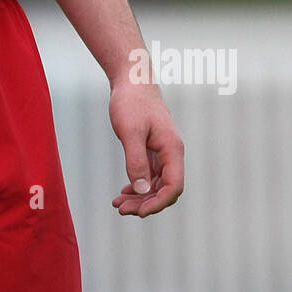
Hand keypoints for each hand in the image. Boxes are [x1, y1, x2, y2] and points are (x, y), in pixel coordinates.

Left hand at [108, 77, 183, 217]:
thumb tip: (141, 190)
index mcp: (172, 149)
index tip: (139, 212)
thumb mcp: (130, 132)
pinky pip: (149, 175)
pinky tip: (124, 192)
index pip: (174, 186)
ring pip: (156, 184)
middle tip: (120, 209)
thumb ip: (136, 161)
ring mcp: (162, 152)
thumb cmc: (132, 102)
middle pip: (165, 189)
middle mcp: (171, 153)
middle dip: (145, 203)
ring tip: (118, 204)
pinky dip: (138, 186)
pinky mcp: (152, 149)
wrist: (132, 79)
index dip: (158, 202)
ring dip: (140, 197)